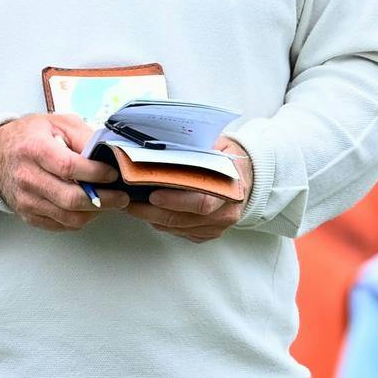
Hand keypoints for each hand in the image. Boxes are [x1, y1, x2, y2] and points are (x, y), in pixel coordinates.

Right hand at [0, 113, 127, 229]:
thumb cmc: (29, 136)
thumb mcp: (56, 123)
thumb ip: (83, 136)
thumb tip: (108, 153)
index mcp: (35, 149)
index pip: (69, 167)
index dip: (96, 173)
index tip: (113, 173)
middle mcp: (27, 177)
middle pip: (71, 198)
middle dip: (103, 200)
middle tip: (120, 196)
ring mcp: (26, 199)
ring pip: (69, 217)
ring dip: (94, 213)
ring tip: (107, 202)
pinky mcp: (27, 214)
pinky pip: (60, 225)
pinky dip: (79, 219)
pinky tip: (87, 207)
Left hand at [125, 135, 251, 242]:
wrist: (248, 175)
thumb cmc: (228, 157)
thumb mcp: (216, 146)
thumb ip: (194, 149)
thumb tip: (162, 144)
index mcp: (230, 188)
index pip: (201, 201)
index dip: (176, 201)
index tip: (152, 195)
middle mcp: (225, 212)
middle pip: (183, 218)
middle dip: (152, 212)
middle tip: (129, 203)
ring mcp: (217, 226)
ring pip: (179, 228)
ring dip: (153, 219)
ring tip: (132, 206)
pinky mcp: (209, 233)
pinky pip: (182, 233)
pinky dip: (164, 224)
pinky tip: (150, 213)